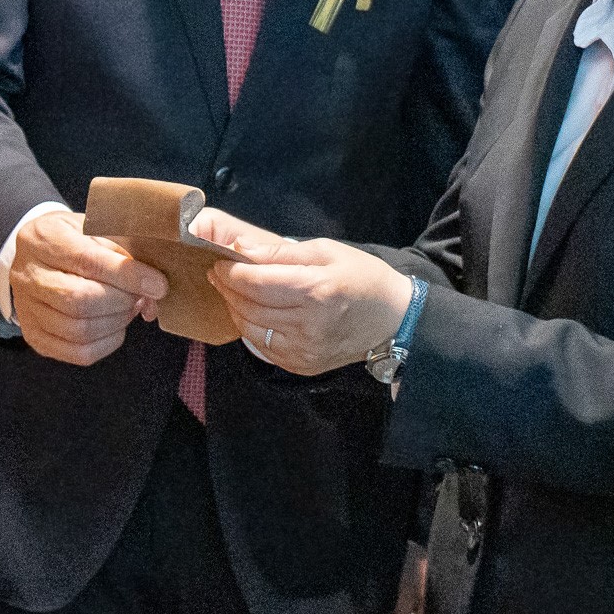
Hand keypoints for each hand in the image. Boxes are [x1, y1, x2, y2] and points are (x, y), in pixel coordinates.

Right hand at [10, 211, 168, 366]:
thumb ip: (124, 253)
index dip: (126, 275)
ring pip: (79, 330)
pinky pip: (78, 352)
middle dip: (122, 301)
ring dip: (117, 322)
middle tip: (141, 296)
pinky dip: (108, 342)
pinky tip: (115, 325)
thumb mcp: (95, 228)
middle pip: (79, 300)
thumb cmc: (73, 240)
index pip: (85, 260)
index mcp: (43, 238)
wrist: (34, 256)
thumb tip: (154, 289)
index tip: (157, 284)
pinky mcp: (36, 337)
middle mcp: (27, 275)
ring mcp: (27, 310)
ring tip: (129, 307)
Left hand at [191, 212, 412, 376]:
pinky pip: (262, 347)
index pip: (256, 282)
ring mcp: (304, 350)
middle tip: (218, 273)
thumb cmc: (362, 277)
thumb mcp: (326, 251)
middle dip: (227, 287)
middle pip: (249, 305)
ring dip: (233, 307)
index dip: (231, 271)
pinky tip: (250, 312)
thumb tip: (240, 248)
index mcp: (315, 291)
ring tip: (230, 290)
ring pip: (250, 328)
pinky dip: (249, 328)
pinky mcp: (302, 366)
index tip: (220, 260)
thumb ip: (280, 251)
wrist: (394, 319)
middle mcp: (308, 325)